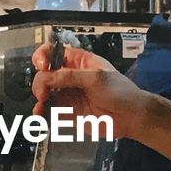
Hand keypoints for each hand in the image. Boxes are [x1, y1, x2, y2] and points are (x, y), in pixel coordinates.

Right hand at [32, 44, 150, 138]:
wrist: (131, 117)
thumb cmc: (121, 92)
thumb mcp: (96, 78)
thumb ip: (70, 76)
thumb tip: (46, 76)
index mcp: (79, 62)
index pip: (53, 53)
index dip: (43, 57)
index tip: (41, 66)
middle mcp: (70, 77)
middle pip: (45, 75)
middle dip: (40, 82)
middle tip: (44, 92)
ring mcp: (69, 95)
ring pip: (45, 94)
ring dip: (39, 99)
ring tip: (41, 106)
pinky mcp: (69, 113)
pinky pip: (51, 112)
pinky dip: (43, 113)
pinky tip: (41, 115)